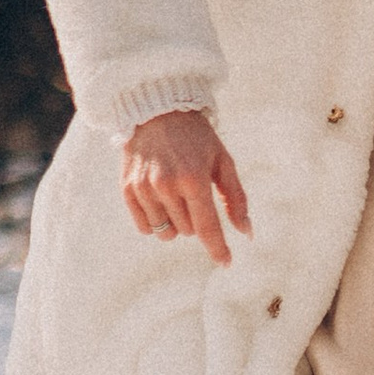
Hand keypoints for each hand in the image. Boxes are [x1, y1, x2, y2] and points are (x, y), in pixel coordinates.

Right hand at [122, 109, 251, 264]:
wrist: (157, 111)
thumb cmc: (197, 139)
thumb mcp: (222, 161)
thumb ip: (236, 198)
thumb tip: (247, 233)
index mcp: (194, 178)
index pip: (207, 226)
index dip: (218, 248)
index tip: (226, 263)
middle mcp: (166, 185)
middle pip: (187, 231)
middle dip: (196, 220)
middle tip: (195, 194)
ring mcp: (144, 188)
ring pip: (165, 232)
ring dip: (176, 222)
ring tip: (177, 196)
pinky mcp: (127, 189)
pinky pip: (144, 227)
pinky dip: (156, 221)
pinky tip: (160, 201)